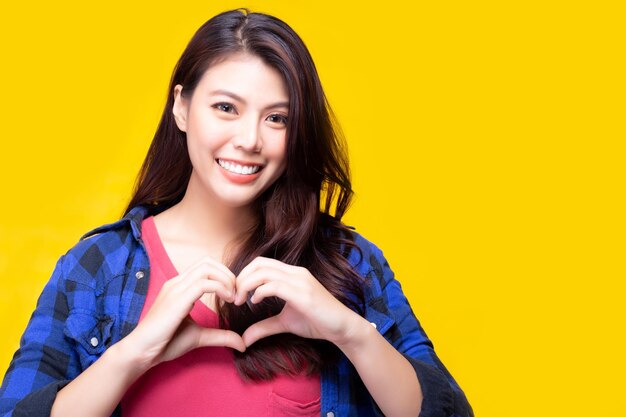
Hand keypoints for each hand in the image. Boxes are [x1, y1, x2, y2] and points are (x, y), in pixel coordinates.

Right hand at [123, 257, 245, 370]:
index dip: (223, 275)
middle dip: (227, 274)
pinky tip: (227, 301)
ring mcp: (176, 289)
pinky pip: (204, 284)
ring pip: (207, 268)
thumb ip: (221, 336)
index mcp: (179, 286)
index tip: (233, 294)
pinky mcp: (177, 300)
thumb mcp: (199, 336)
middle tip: (236, 294)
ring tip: (233, 297)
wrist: (141, 352)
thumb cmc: (165, 343)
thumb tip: (242, 343)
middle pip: (207, 262)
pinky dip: (221, 288)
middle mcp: (177, 283)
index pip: (205, 266)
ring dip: (226, 280)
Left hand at [233, 257, 361, 347]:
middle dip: (241, 278)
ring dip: (246, 285)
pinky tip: (255, 302)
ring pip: (264, 272)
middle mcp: (295, 272)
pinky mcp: (303, 293)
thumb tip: (244, 339)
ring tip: (241, 300)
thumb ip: (264, 327)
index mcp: (292, 274)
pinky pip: (275, 285)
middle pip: (259, 263)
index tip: (237, 294)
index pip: (261, 263)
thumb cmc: (317, 322)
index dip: (244, 275)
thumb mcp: (285, 323)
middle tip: (235, 297)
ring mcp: (300, 281)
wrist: (342, 328)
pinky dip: (260, 292)